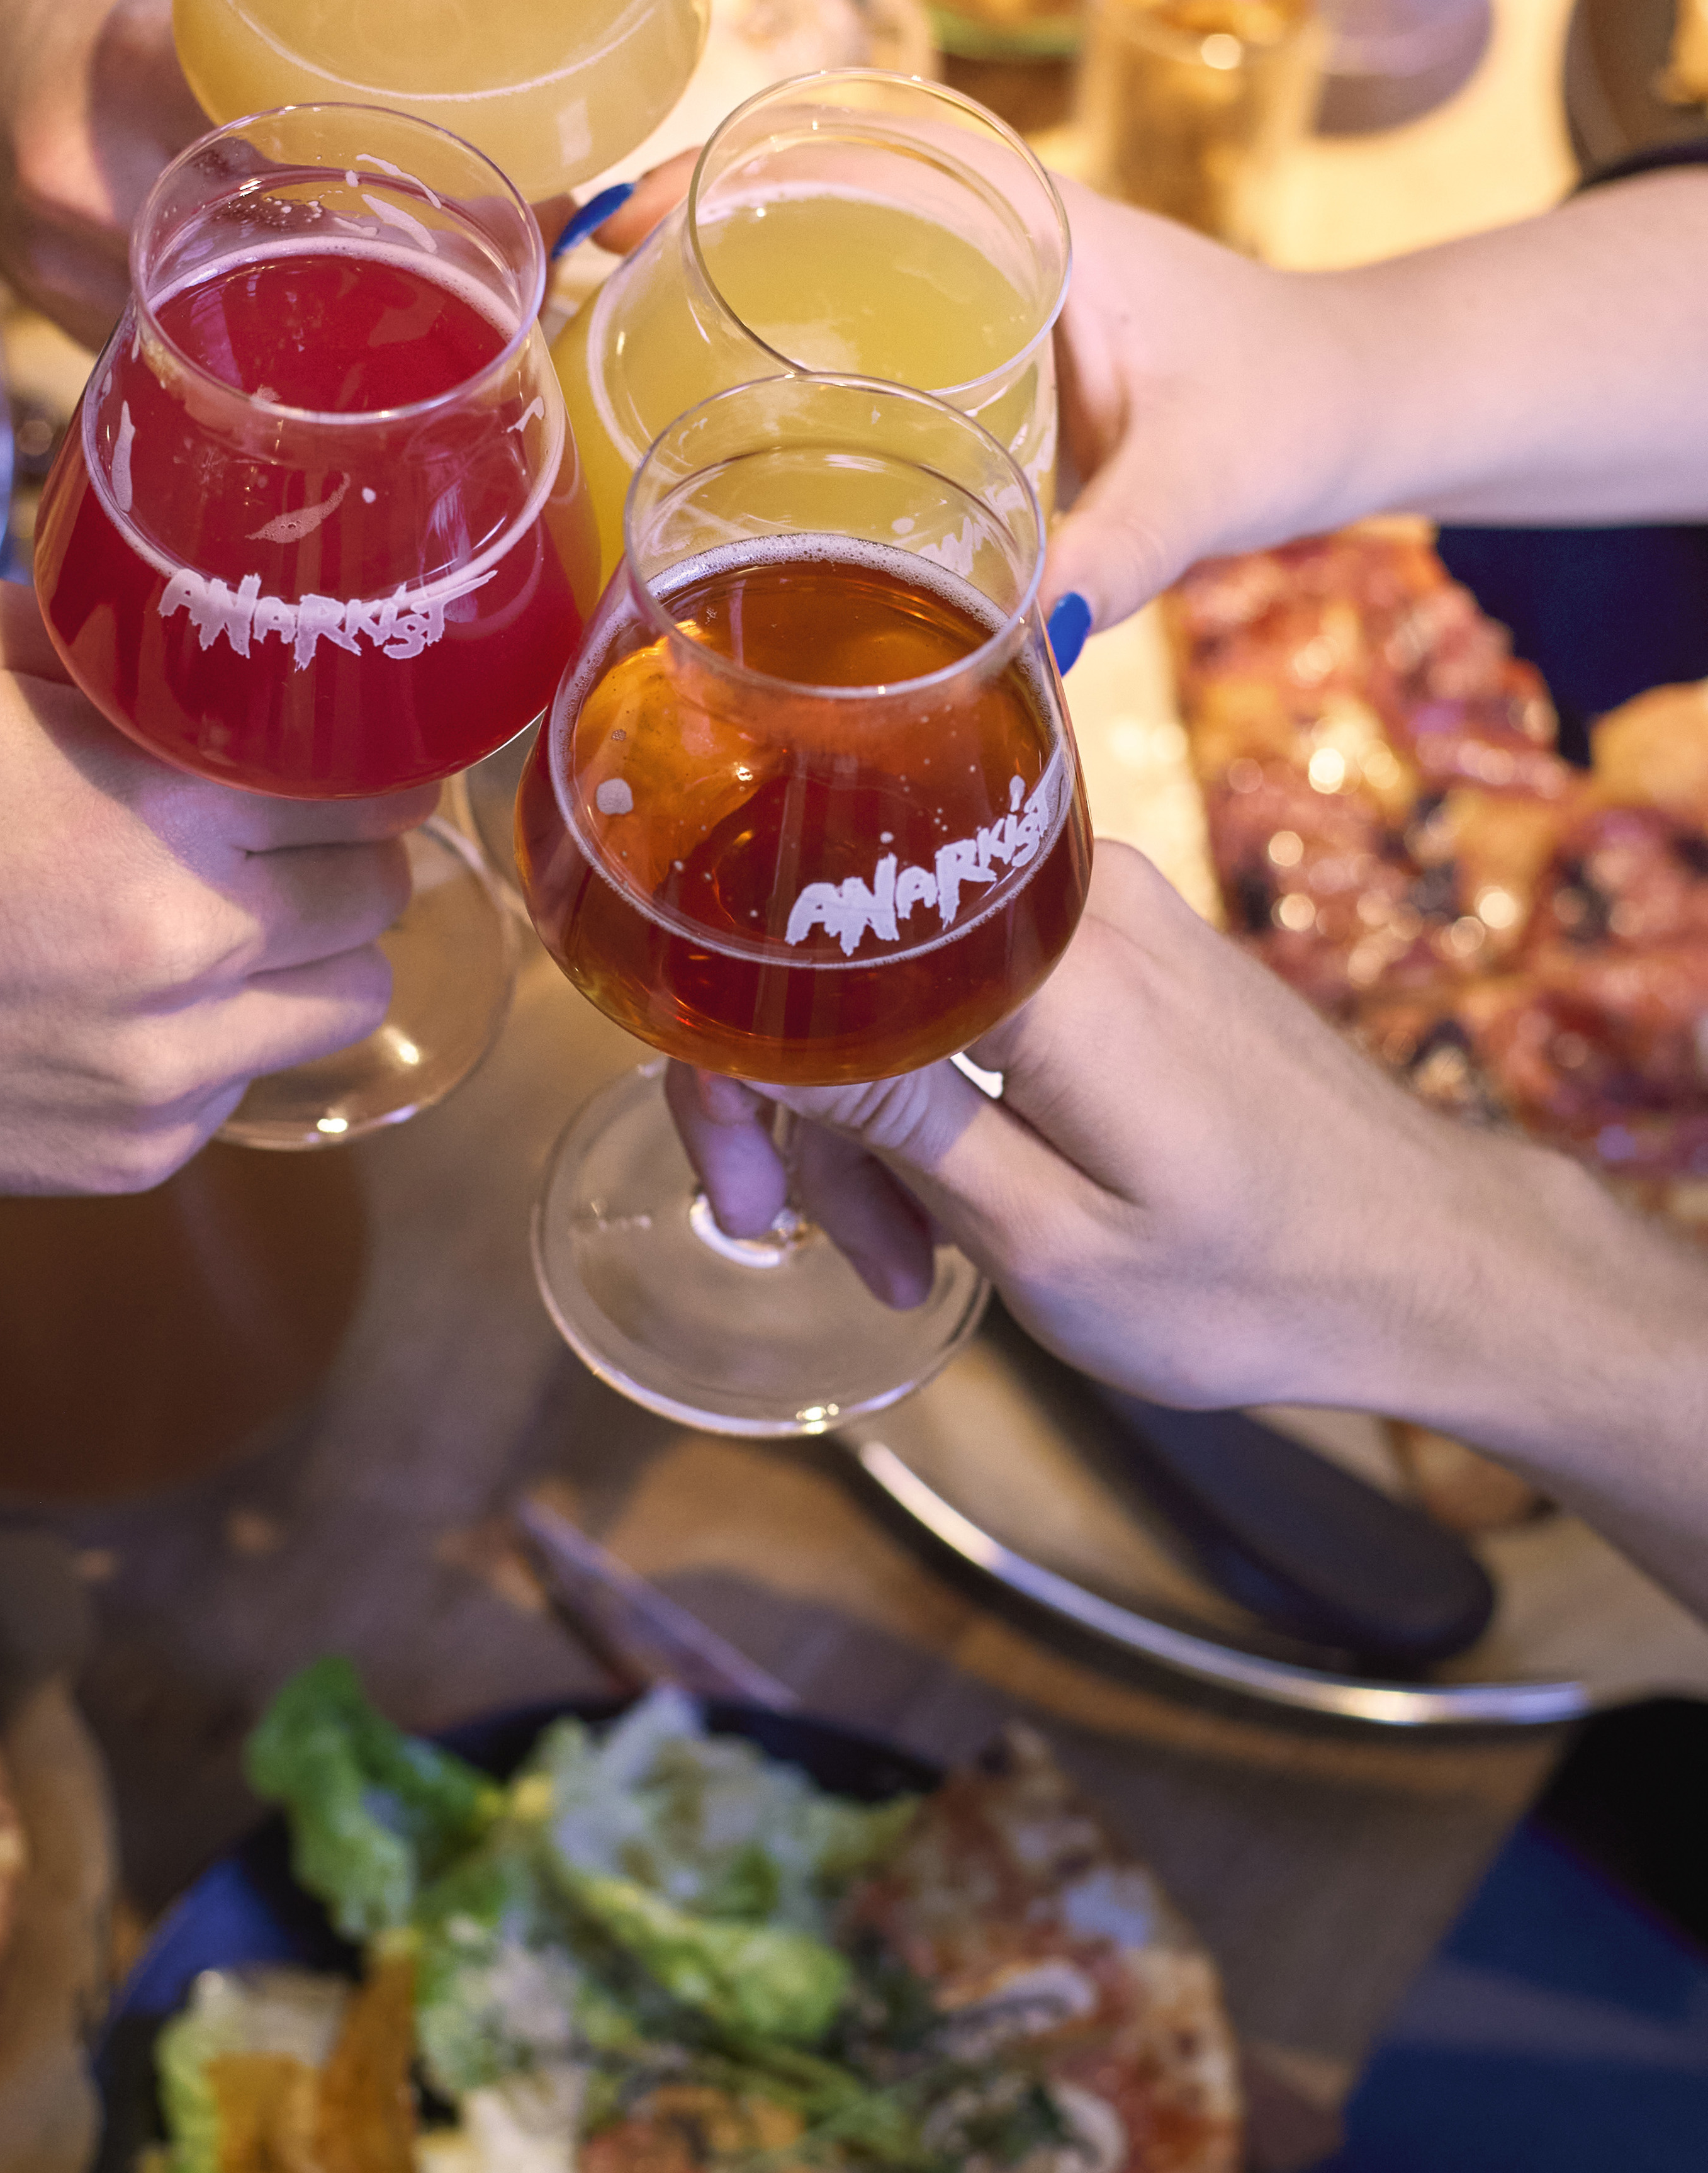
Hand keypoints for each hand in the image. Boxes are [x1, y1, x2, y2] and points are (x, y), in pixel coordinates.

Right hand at [0, 584, 419, 1192]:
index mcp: (161, 810)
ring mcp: (160, 1069)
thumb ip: (117, 642)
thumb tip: (216, 631)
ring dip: (307, 952)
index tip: (356, 748)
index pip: (373, 789)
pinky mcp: (123, 1155)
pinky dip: (214, 1036)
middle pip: (380, 897)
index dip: (374, 760)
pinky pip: (239, 1084)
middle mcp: (186, 948)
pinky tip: (124, 992)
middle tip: (291, 824)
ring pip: (342, 1003)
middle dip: (349, 850)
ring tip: (225, 913)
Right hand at [544, 164, 1361, 629]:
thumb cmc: (1301, 407)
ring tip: (598, 352)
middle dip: (688, 230)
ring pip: (825, 268)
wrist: (1363, 403)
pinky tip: (707, 429)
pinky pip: (860, 338)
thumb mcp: (1217, 476)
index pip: (864, 148)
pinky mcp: (985, 361)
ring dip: (719, 293)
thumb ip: (1131, 548)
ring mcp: (983, 298)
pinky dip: (780, 360)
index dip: (734, 168)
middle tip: (577, 292)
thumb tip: (1033, 637)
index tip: (634, 218)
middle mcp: (996, 241)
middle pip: (811, 197)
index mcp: (1042, 222)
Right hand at [670, 843, 1707, 1608]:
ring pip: (906, 979)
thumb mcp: (1053, 1245)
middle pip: (845, 957)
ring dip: (877, 1120)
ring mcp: (1107, 906)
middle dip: (794, 1104)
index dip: (731, 1065)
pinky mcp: (1129, 940)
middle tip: (787, 1237)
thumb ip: (901, 1128)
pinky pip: (978, 985)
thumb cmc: (1262, 1282)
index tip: (744, 1194)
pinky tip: (958, 1202)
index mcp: (1048, 961)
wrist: (1442, 1262)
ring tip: (906, 1268)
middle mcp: (1071, 890)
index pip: (804, 948)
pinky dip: (947, 1088)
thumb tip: (749, 1028)